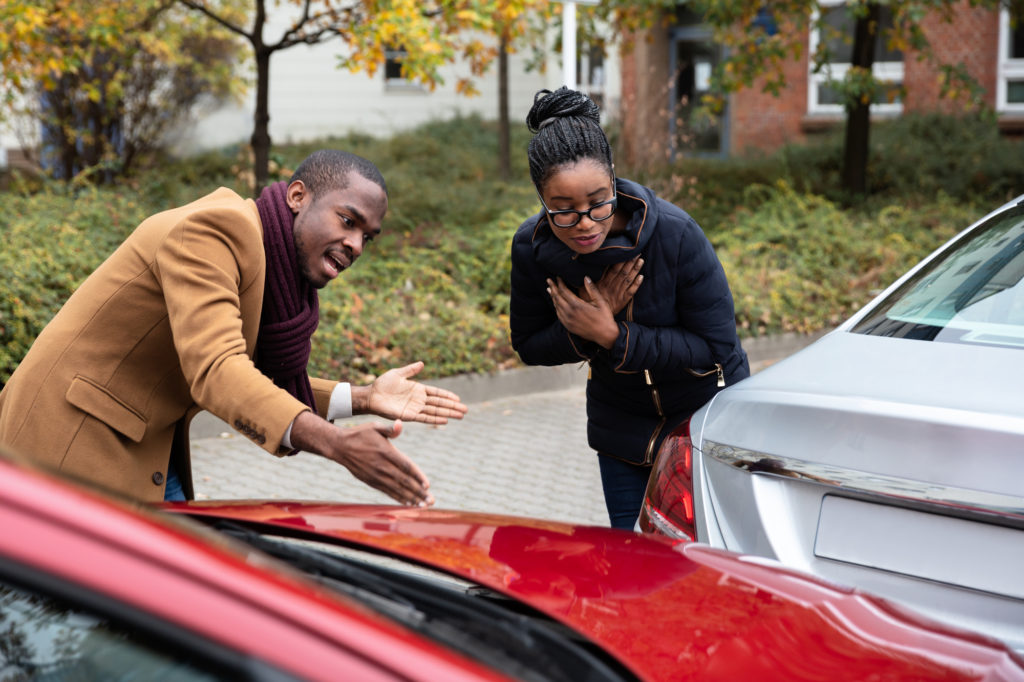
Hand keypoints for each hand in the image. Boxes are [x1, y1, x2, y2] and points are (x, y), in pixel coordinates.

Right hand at [291, 412, 434, 506]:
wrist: (339, 446)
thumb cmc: (360, 433)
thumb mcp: (375, 427)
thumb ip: (390, 429)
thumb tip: (400, 424)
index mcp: (386, 452)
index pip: (405, 466)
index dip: (417, 476)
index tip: (428, 485)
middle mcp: (382, 466)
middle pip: (403, 481)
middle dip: (418, 492)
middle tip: (431, 501)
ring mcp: (376, 475)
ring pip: (396, 489)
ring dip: (411, 498)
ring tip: (423, 505)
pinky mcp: (371, 481)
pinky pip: (387, 491)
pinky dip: (398, 498)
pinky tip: (408, 503)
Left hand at [362, 361, 467, 424]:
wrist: (371, 395)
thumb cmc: (383, 384)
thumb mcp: (398, 373)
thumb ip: (411, 370)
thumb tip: (422, 363)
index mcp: (418, 389)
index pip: (437, 393)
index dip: (447, 396)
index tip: (458, 399)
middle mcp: (419, 400)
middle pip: (439, 404)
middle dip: (452, 407)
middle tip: (465, 410)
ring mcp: (414, 408)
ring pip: (435, 411)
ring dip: (448, 414)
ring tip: (460, 416)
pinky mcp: (408, 416)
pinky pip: (424, 418)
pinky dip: (434, 419)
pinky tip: (445, 420)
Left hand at [547, 277, 619, 348]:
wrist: (605, 335)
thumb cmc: (604, 317)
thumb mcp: (601, 301)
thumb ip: (592, 289)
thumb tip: (586, 277)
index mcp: (577, 305)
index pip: (564, 291)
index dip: (560, 283)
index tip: (557, 277)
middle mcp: (570, 313)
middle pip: (557, 297)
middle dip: (553, 288)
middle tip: (548, 280)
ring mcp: (568, 321)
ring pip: (556, 306)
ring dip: (553, 297)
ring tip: (550, 289)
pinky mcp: (568, 326)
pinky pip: (558, 314)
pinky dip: (555, 306)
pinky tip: (556, 303)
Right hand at [588, 257, 642, 314]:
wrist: (597, 320)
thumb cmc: (588, 304)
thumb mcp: (583, 292)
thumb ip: (585, 283)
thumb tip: (584, 274)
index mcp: (604, 283)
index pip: (614, 269)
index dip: (621, 260)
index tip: (626, 252)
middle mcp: (613, 287)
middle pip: (623, 272)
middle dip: (630, 262)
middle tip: (637, 252)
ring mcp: (619, 294)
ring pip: (629, 280)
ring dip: (635, 270)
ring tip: (641, 260)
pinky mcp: (623, 300)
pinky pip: (632, 291)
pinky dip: (637, 284)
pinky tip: (641, 277)